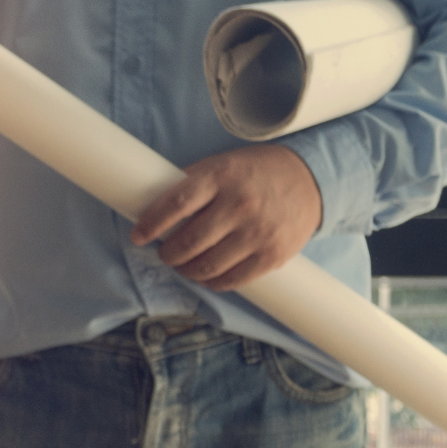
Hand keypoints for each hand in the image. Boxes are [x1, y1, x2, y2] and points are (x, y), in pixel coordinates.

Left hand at [130, 145, 322, 290]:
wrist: (309, 181)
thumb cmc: (255, 174)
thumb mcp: (222, 165)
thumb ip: (192, 185)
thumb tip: (152, 209)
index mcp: (221, 177)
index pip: (175, 204)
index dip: (151, 224)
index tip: (138, 236)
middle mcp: (239, 204)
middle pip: (189, 242)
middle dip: (168, 254)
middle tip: (165, 253)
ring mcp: (257, 232)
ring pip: (207, 266)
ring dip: (187, 271)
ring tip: (183, 265)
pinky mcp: (272, 255)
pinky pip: (231, 280)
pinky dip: (212, 282)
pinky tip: (206, 276)